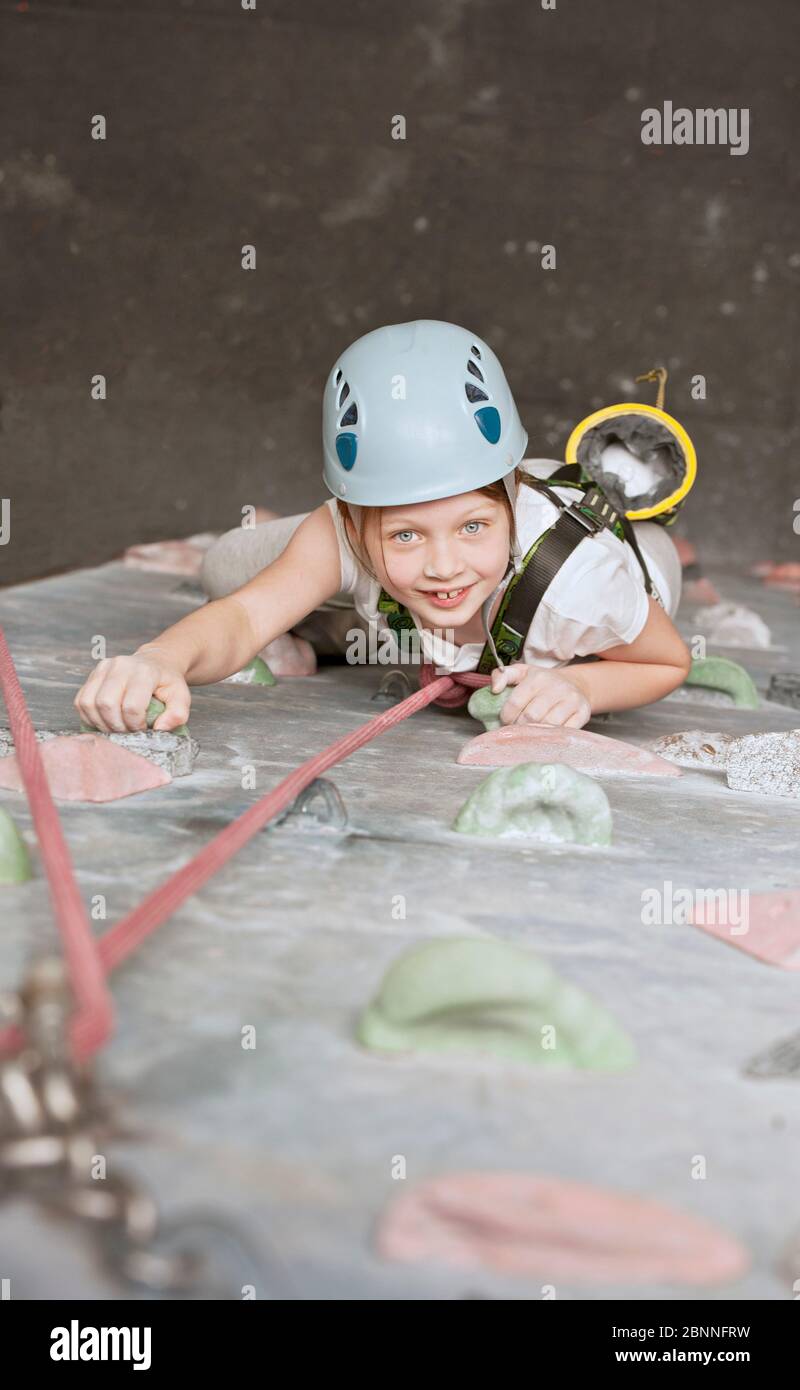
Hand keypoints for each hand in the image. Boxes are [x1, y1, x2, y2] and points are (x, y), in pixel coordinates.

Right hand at [73, 649, 190, 734]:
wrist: (155, 663)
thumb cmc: (166, 683)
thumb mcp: (181, 697)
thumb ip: (177, 714)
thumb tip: (160, 729)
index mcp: (144, 671)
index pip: (131, 706)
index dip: (136, 725)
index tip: (143, 729)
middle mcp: (120, 666)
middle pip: (106, 704)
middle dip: (116, 726)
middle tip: (128, 732)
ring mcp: (102, 668)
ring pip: (89, 703)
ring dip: (100, 723)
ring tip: (116, 727)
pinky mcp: (91, 675)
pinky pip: (80, 702)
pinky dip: (89, 717)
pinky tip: (104, 721)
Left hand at [490, 662, 590, 727]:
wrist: (575, 684)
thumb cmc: (542, 682)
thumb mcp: (521, 673)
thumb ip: (502, 675)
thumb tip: (494, 689)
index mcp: (537, 678)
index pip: (515, 702)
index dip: (506, 716)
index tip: (506, 721)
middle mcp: (556, 687)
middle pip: (531, 717)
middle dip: (520, 727)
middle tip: (517, 730)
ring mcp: (572, 700)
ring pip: (548, 725)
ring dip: (535, 734)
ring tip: (530, 734)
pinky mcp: (583, 712)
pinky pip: (565, 731)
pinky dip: (553, 737)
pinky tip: (546, 736)